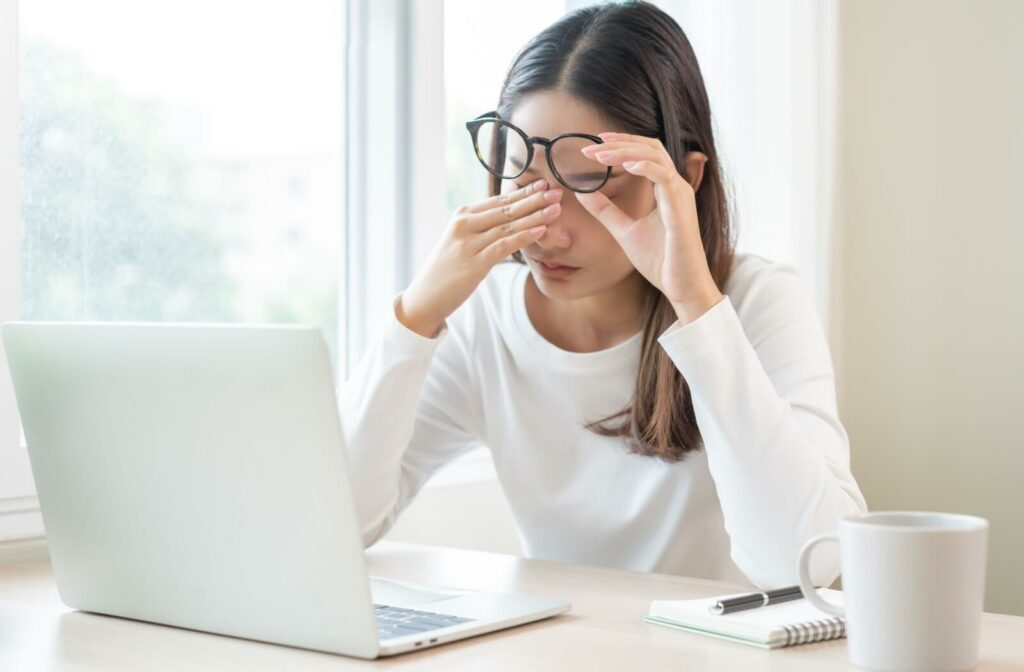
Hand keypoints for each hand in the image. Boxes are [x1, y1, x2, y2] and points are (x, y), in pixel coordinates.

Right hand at [398, 179, 562, 337]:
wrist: (425, 297)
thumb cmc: (448, 270)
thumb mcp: (462, 242)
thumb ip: (482, 228)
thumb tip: (510, 218)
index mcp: (462, 216)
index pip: (499, 200)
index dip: (524, 192)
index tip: (545, 184)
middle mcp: (464, 225)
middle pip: (506, 209)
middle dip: (534, 200)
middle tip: (558, 192)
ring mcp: (468, 243)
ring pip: (508, 226)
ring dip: (535, 216)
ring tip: (556, 209)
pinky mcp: (473, 263)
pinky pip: (504, 246)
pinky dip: (524, 237)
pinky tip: (541, 231)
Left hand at [577, 132, 722, 323]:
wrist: (681, 285)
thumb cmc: (660, 260)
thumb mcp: (624, 231)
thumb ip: (605, 211)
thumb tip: (583, 192)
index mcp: (665, 189)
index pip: (645, 153)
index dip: (621, 144)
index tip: (594, 146)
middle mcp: (675, 186)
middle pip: (650, 147)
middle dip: (620, 142)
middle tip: (591, 147)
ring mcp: (680, 195)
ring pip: (655, 156)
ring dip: (626, 151)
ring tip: (600, 155)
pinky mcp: (681, 208)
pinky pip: (664, 177)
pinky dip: (645, 167)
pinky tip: (625, 166)